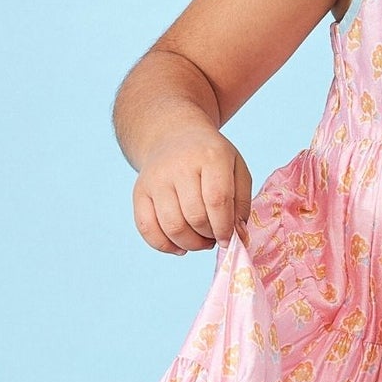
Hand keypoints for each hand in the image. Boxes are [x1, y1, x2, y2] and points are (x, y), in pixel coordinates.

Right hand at [132, 126, 253, 254]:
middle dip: (208, 236)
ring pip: (172, 226)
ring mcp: (156, 178)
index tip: (228, 239)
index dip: (224, 227)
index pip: (217, 200)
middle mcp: (179, 165)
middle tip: (214, 236)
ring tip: (200, 241)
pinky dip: (164, 246)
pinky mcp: (140, 191)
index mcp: (210, 156)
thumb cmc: (210, 158)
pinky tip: (179, 246)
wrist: (173, 135)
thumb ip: (242, 203)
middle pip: (195, 216)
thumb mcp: (236, 169)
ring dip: (190, 244)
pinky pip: (147, 228)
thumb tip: (238, 236)